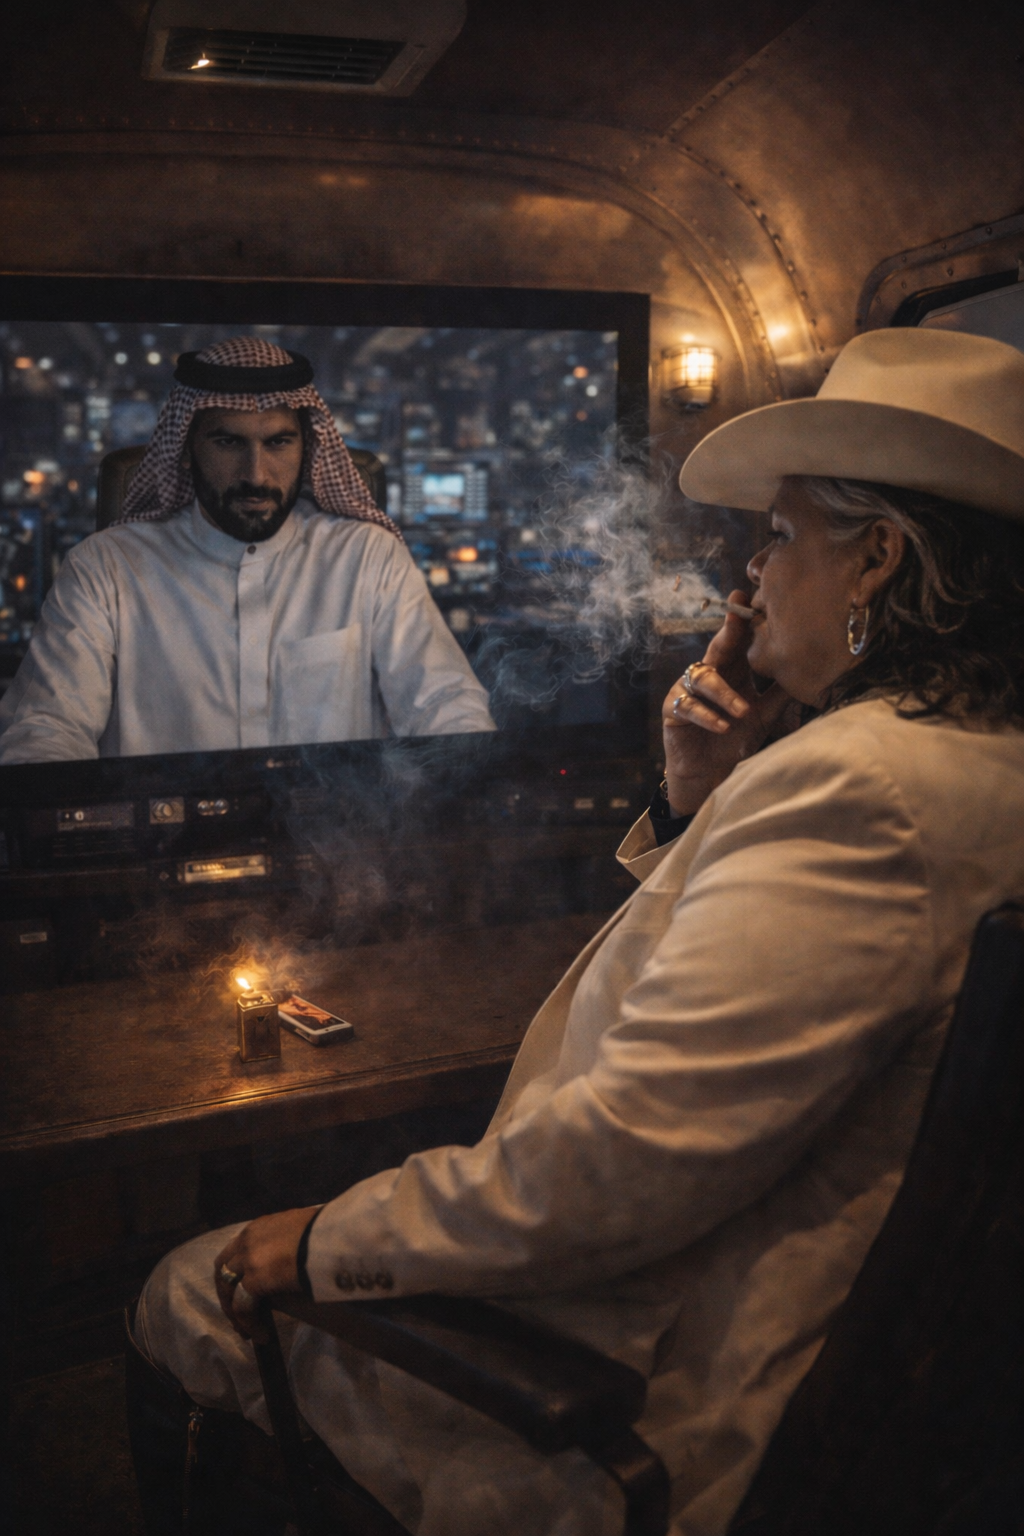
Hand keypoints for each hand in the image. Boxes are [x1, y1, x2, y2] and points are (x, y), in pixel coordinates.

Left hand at [214, 1205, 320, 1340]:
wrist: (332, 1236)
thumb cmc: (324, 1230)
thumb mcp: (299, 1230)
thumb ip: (286, 1242)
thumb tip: (293, 1255)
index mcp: (258, 1227)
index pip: (234, 1251)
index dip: (234, 1273)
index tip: (242, 1292)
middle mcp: (247, 1241)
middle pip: (222, 1271)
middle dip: (226, 1294)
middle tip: (237, 1316)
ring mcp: (248, 1260)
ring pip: (228, 1291)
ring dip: (234, 1313)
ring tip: (247, 1333)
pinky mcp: (254, 1280)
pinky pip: (243, 1308)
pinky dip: (249, 1324)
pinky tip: (262, 1336)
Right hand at [662, 590, 795, 815]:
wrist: (710, 773)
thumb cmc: (736, 740)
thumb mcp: (764, 715)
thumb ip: (780, 693)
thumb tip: (808, 669)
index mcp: (731, 671)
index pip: (738, 642)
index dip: (742, 622)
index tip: (749, 598)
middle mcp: (708, 674)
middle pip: (717, 648)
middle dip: (728, 632)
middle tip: (737, 618)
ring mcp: (687, 690)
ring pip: (703, 679)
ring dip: (724, 694)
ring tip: (742, 711)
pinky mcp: (673, 710)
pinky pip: (688, 706)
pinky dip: (707, 716)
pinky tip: (722, 727)